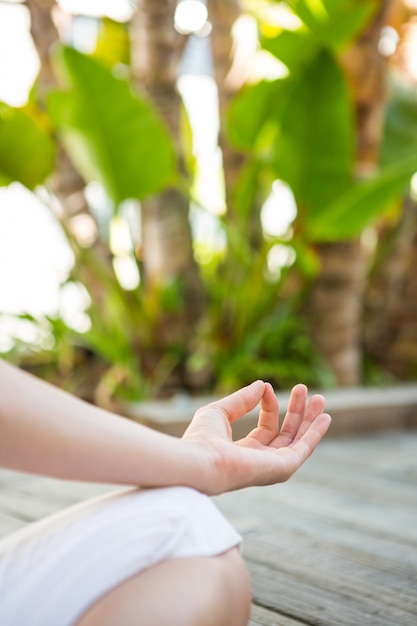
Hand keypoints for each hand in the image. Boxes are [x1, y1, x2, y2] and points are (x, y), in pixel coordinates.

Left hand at [182, 381, 330, 494]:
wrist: (201, 461)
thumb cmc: (202, 439)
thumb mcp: (220, 411)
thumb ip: (242, 399)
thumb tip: (263, 385)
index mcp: (245, 451)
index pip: (266, 427)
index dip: (269, 405)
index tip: (267, 387)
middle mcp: (261, 461)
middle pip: (286, 434)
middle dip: (297, 412)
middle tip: (304, 389)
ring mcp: (272, 466)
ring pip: (298, 440)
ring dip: (309, 419)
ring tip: (320, 399)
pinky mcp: (282, 468)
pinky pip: (304, 449)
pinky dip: (315, 433)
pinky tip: (324, 417)